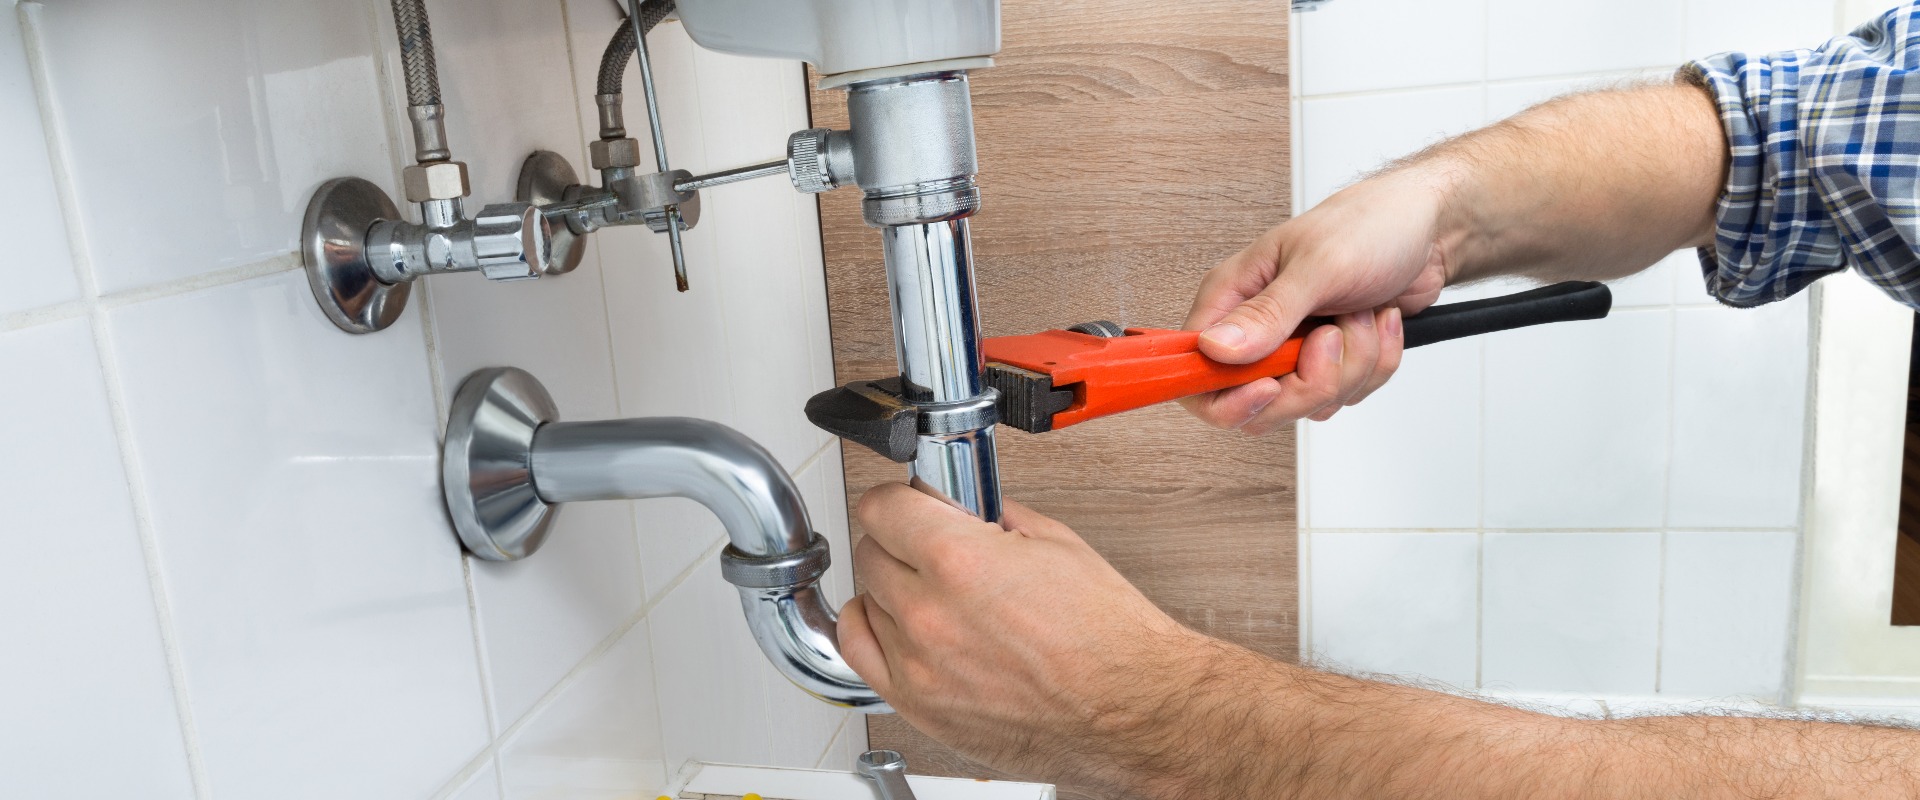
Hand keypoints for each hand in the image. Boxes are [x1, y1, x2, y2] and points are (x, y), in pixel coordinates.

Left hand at [837, 483, 1211, 792]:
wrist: (1132, 711)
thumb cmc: (1108, 640)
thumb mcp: (1057, 544)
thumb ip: (993, 516)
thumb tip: (962, 506)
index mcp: (960, 563)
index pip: (881, 507)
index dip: (898, 498)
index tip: (909, 503)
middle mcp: (928, 615)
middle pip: (871, 553)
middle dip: (901, 541)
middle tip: (935, 546)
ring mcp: (919, 666)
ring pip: (867, 601)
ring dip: (894, 590)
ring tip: (934, 592)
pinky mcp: (919, 707)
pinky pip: (862, 653)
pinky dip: (877, 631)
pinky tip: (902, 624)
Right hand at [1181, 169, 1456, 432]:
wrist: (1427, 227)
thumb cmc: (1370, 225)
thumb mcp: (1318, 265)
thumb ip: (1267, 313)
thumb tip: (1214, 349)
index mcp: (1233, 297)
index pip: (1194, 370)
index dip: (1225, 396)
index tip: (1269, 385)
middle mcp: (1256, 329)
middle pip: (1258, 404)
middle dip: (1310, 380)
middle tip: (1332, 337)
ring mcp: (1294, 350)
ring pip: (1308, 402)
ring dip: (1352, 364)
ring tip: (1360, 314)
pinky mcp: (1330, 362)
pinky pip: (1346, 395)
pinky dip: (1375, 363)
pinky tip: (1378, 322)